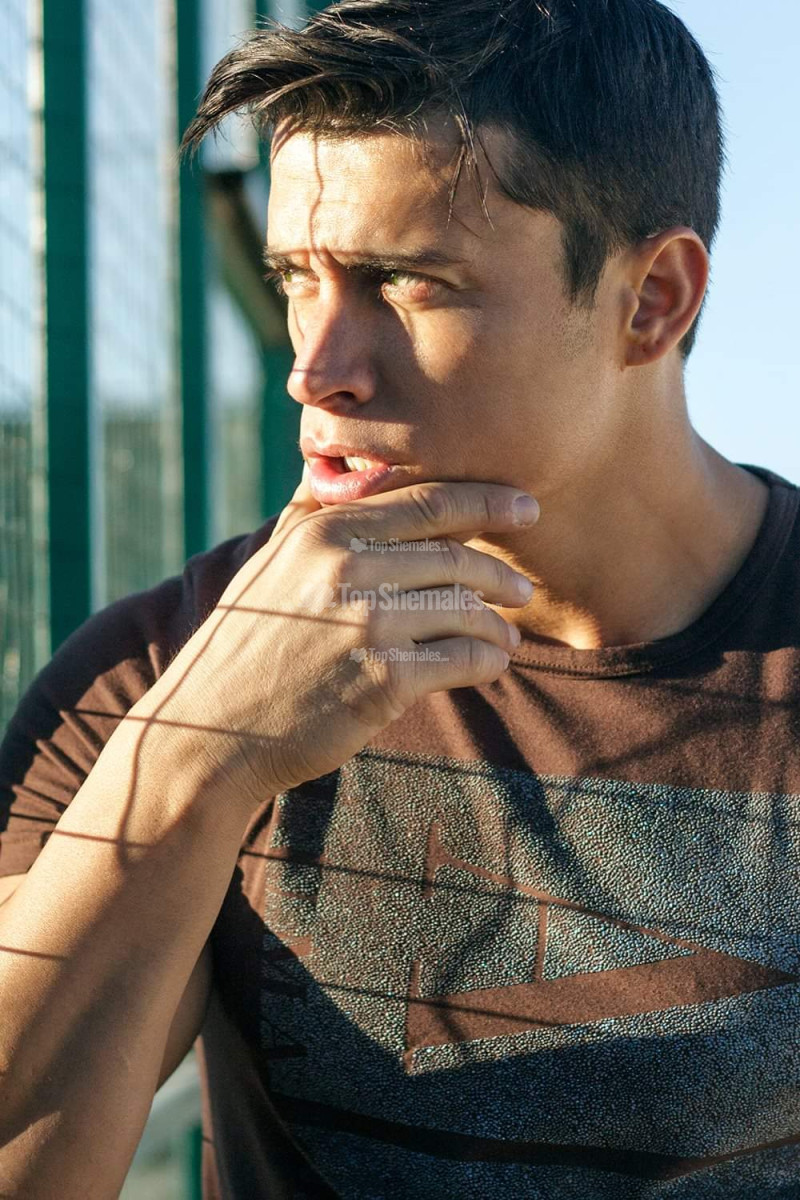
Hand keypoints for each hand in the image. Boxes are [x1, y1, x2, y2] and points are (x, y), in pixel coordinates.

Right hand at [152, 470, 538, 808]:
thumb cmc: (247, 645)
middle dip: (502, 571)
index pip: (427, 502)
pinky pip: (461, 660)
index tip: (527, 506)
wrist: (209, 730)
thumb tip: (346, 469)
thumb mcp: (270, 564)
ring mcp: (365, 623)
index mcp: (324, 530)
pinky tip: (489, 664)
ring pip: (466, 608)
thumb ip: (310, 513)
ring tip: (507, 635)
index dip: (487, 501)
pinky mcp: (381, 680)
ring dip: (496, 624)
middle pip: (455, 555)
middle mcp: (346, 567)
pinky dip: (486, 661)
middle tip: (524, 587)